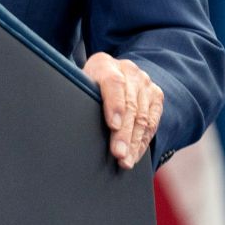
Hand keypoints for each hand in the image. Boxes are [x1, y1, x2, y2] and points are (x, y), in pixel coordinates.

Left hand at [83, 52, 163, 169]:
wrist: (111, 72)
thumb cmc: (89, 86)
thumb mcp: (79, 86)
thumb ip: (79, 97)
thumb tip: (68, 123)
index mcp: (104, 64)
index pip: (113, 83)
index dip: (114, 105)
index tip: (113, 125)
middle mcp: (129, 70)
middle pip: (130, 105)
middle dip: (124, 133)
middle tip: (119, 154)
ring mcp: (145, 83)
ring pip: (143, 116)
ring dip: (135, 142)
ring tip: (126, 160)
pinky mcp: (156, 95)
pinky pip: (153, 121)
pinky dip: (144, 141)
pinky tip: (136, 155)